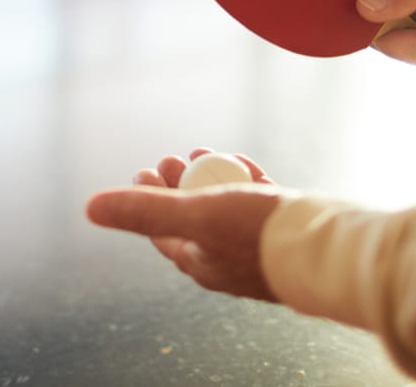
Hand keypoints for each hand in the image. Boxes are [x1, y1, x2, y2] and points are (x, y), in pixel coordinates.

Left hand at [86, 148, 283, 300]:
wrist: (325, 247)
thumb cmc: (258, 235)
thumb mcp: (196, 215)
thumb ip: (145, 211)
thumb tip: (90, 208)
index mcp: (200, 263)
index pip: (161, 231)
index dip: (147, 200)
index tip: (145, 169)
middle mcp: (225, 259)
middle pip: (192, 217)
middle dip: (179, 184)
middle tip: (174, 158)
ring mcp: (255, 245)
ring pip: (224, 206)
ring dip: (210, 177)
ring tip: (203, 153)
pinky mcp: (281, 230)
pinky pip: (255, 203)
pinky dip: (244, 179)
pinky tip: (242, 162)